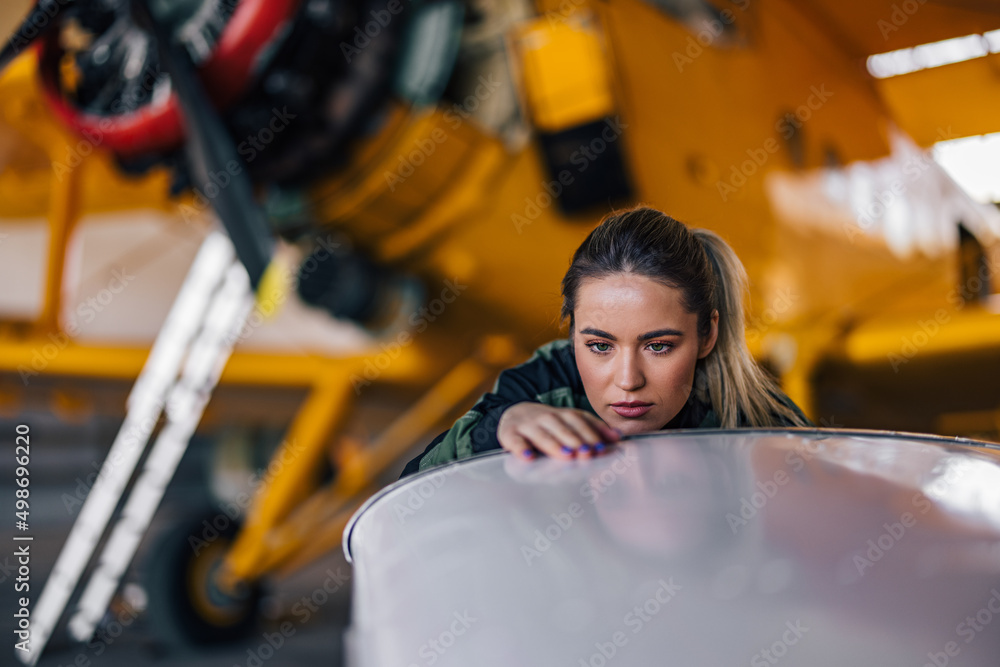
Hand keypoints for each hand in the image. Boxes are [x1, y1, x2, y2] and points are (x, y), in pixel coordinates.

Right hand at [497, 402, 619, 460]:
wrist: (514, 414)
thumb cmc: (548, 424)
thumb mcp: (570, 422)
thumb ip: (593, 429)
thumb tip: (618, 437)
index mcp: (562, 414)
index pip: (579, 421)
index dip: (591, 434)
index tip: (602, 448)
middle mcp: (546, 417)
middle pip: (562, 428)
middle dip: (576, 441)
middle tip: (588, 453)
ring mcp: (527, 425)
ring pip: (542, 434)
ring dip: (554, 445)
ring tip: (566, 455)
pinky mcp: (509, 434)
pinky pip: (515, 442)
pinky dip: (521, 449)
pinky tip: (528, 458)